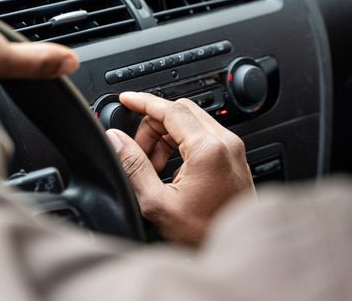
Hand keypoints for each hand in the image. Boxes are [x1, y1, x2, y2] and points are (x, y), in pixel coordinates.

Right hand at [105, 92, 254, 246]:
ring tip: (153, 167)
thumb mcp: (158, 203)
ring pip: (191, 122)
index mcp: (208, 150)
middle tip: (137, 152)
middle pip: (181, 112)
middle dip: (153, 126)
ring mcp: (233, 149)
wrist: (235, 253)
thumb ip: (133, 166)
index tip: (126, 99)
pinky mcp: (234, 158)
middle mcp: (225, 143)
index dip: (143, 101)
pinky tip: (169, 170)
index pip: (170, 109)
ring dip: (166, 136)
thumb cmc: (205, 234)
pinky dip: (181, 144)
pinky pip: (203, 135)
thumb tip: (116, 140)